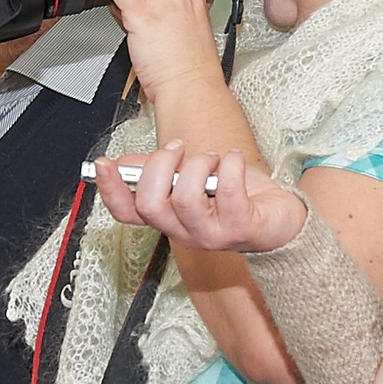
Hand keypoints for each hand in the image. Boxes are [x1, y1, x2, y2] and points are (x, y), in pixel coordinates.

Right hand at [89, 142, 306, 253]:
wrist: (279, 219)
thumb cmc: (236, 198)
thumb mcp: (190, 179)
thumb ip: (158, 173)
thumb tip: (124, 163)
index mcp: (168, 219)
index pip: (127, 213)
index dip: (111, 189)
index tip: (104, 163)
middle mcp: (185, 232)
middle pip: (151, 204)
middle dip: (160, 165)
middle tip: (178, 148)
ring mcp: (212, 235)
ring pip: (185, 198)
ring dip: (198, 164)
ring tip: (213, 157)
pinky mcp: (240, 228)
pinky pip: (227, 193)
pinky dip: (229, 166)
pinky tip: (233, 160)